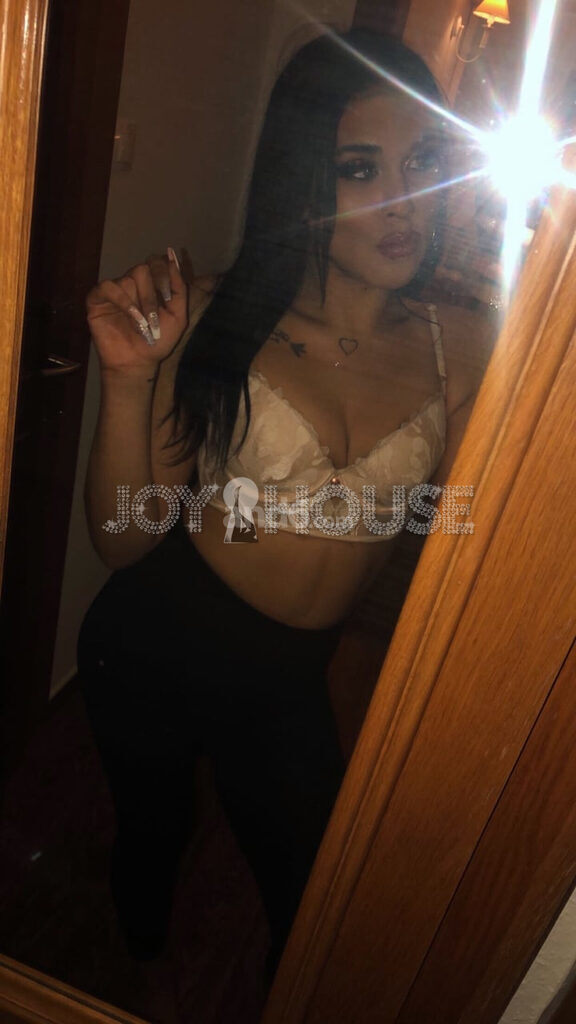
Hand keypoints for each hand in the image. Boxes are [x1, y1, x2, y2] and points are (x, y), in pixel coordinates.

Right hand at [86, 247, 189, 374]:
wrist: (137, 362)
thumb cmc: (158, 342)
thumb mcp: (178, 316)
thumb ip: (179, 287)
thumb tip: (173, 255)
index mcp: (151, 284)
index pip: (157, 262)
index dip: (164, 275)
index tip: (169, 299)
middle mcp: (132, 283)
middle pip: (142, 269)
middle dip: (151, 296)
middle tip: (154, 320)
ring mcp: (115, 289)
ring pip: (127, 280)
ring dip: (138, 305)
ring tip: (141, 327)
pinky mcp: (97, 298)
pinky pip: (108, 286)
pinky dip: (122, 301)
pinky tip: (130, 316)